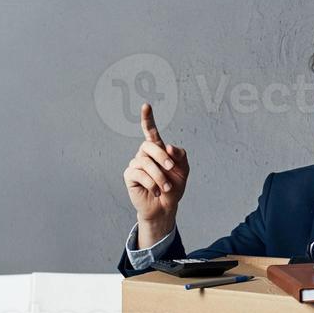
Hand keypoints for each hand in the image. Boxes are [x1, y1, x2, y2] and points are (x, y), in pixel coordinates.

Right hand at [123, 103, 188, 245]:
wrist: (166, 206)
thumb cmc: (174, 187)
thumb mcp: (183, 170)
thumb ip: (180, 155)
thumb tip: (168, 146)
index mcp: (157, 149)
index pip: (150, 131)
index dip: (147, 119)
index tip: (146, 106)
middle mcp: (144, 154)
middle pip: (149, 145)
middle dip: (162, 157)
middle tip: (171, 168)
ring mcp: (136, 164)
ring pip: (145, 162)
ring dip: (160, 176)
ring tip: (166, 188)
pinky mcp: (130, 175)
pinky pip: (139, 174)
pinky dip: (152, 184)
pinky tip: (156, 191)